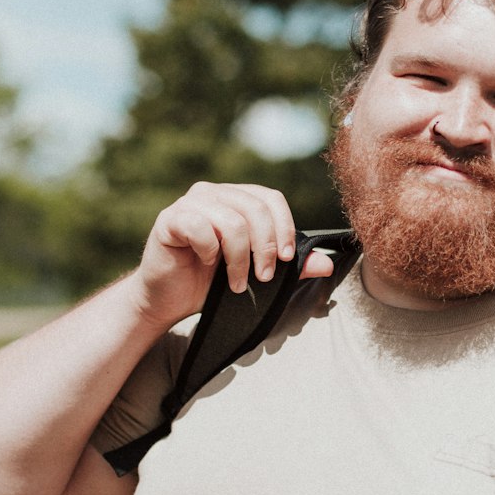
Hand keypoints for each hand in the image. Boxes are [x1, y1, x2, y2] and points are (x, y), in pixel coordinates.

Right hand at [132, 181, 332, 330]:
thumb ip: (290, 267)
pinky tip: (206, 264)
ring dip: (239, 259)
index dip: (284, 227)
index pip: (270, 198)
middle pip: (254, 209)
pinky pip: (200, 227)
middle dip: (265, 248)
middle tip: (263, 278)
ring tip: (236, 284)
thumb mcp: (256, 276)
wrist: (167, 301)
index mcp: (236, 200)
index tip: (285, 259)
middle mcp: (213, 194)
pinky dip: (209, 251)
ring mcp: (189, 203)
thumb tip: (326, 263)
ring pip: (231, 221)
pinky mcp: (169, 219)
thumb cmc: (209, 285)